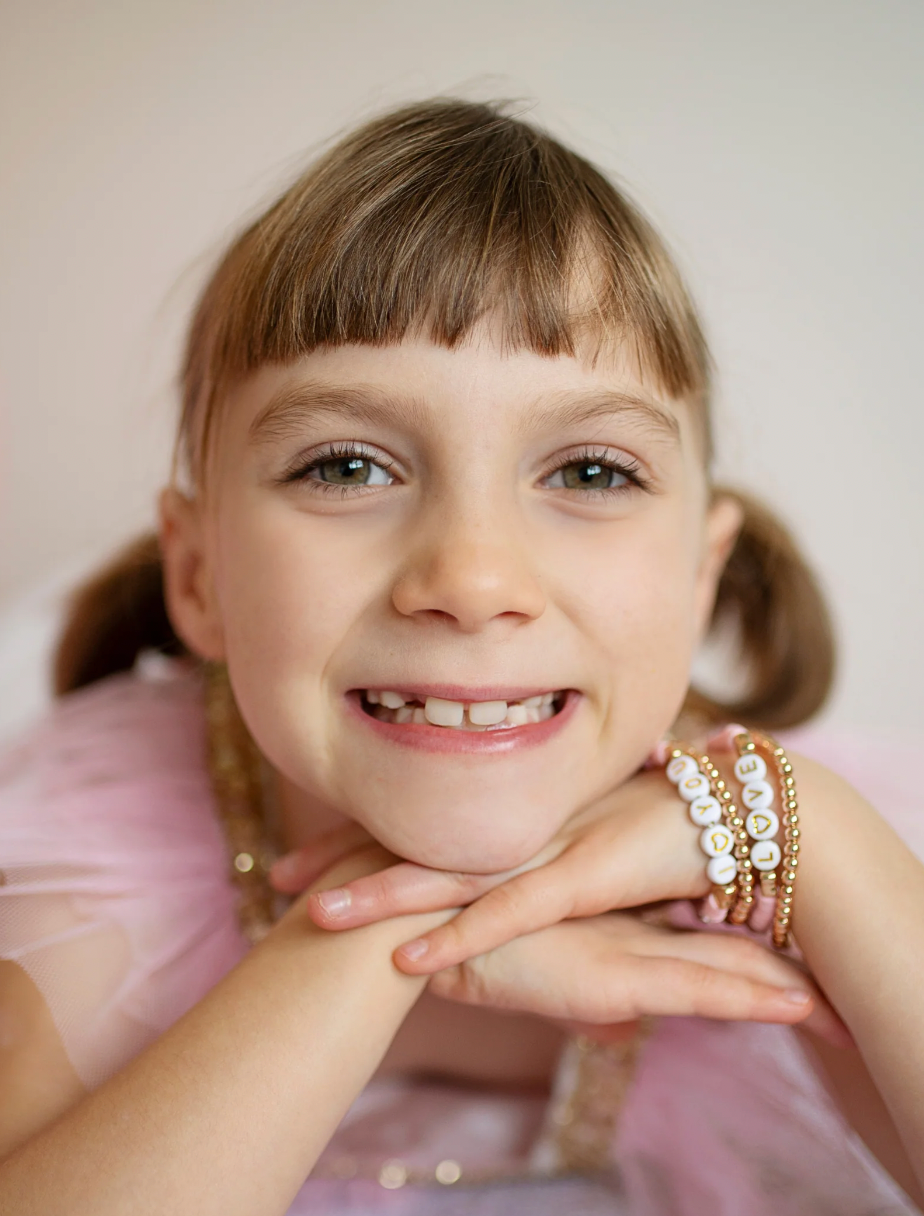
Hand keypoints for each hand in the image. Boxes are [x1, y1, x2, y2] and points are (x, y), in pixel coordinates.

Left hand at [270, 767, 711, 972]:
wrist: (736, 813)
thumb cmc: (661, 829)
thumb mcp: (583, 844)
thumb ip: (538, 860)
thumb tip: (495, 882)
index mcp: (514, 813)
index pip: (425, 824)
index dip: (363, 838)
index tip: (309, 853)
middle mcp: (522, 821)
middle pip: (417, 841)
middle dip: (346, 858)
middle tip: (281, 874)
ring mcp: (548, 844)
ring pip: (448, 873)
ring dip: (380, 896)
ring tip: (315, 913)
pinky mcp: (581, 876)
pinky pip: (509, 912)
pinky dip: (458, 936)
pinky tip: (409, 960)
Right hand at [425, 912, 850, 1047]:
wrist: (413, 927)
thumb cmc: (460, 936)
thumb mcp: (530, 963)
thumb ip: (588, 991)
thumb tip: (622, 1024)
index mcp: (614, 921)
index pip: (698, 932)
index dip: (750, 937)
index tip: (795, 953)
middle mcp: (629, 928)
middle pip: (726, 946)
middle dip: (783, 966)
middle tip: (832, 986)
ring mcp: (625, 948)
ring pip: (725, 968)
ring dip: (784, 988)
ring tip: (833, 1006)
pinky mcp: (613, 973)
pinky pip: (696, 989)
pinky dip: (748, 999)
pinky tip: (790, 1006)